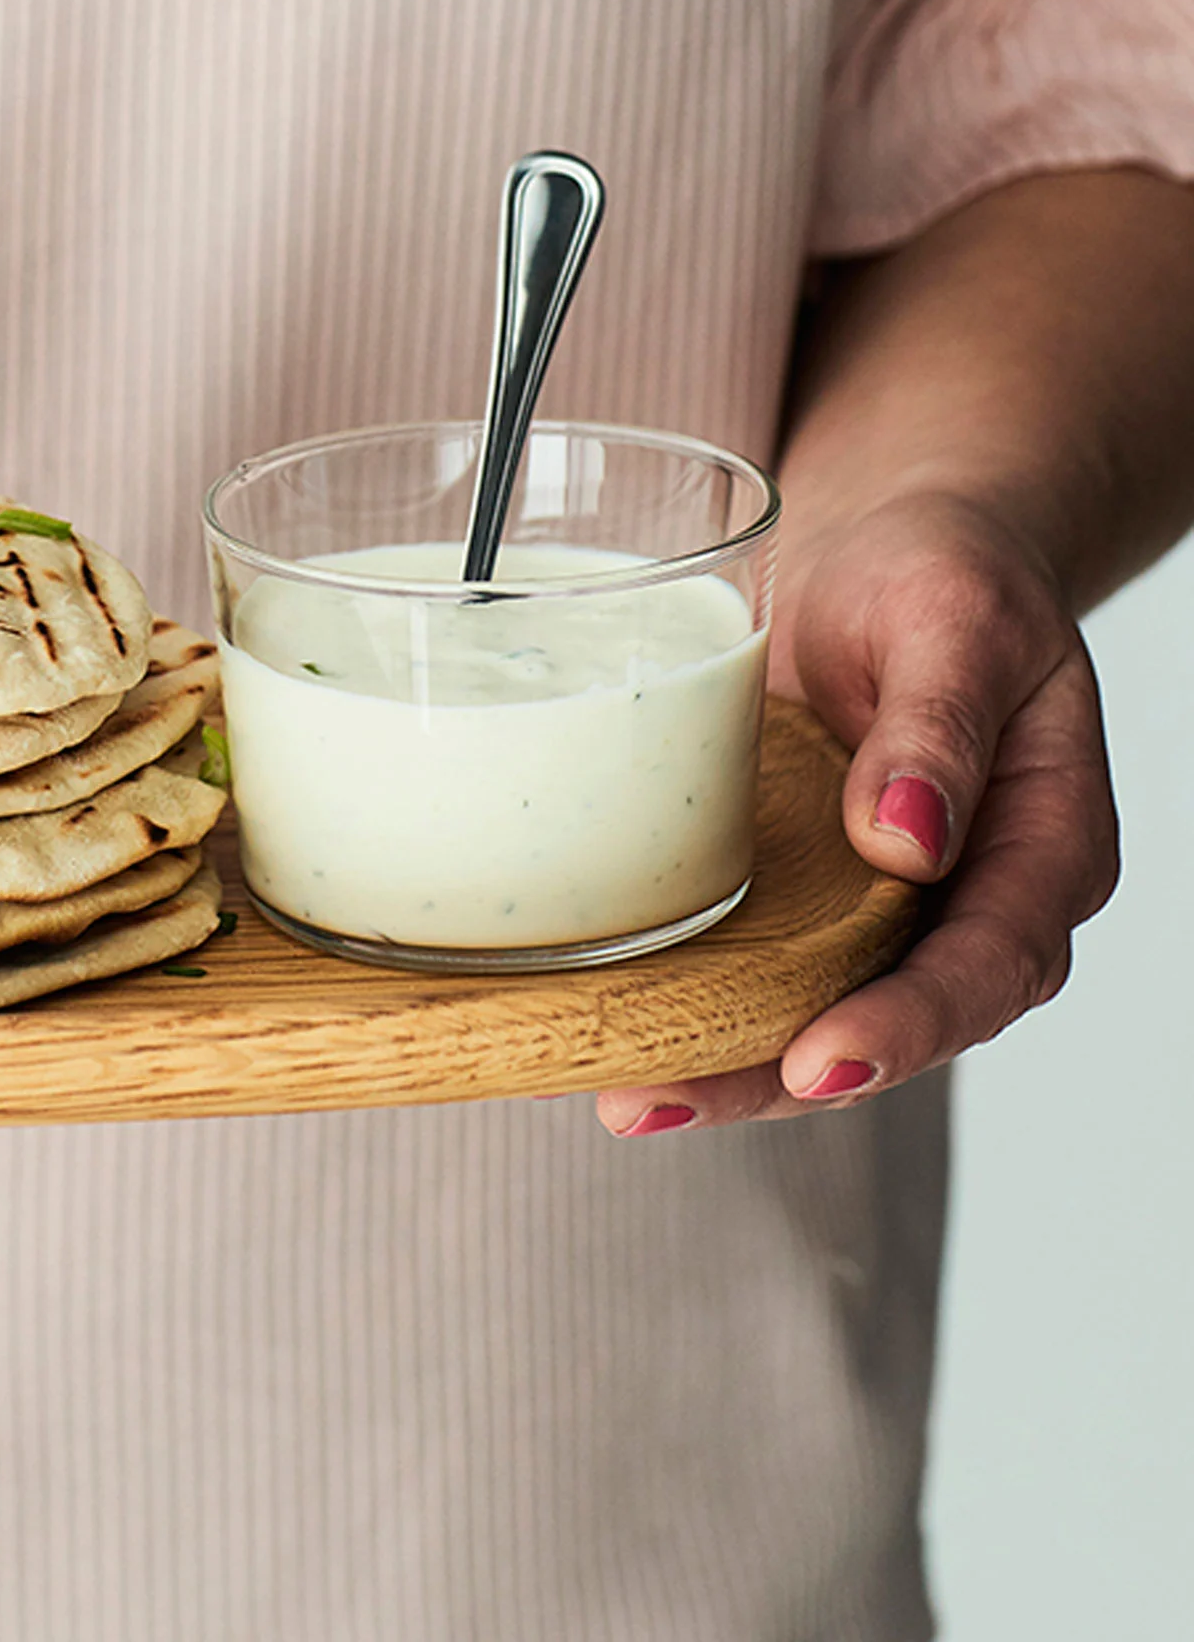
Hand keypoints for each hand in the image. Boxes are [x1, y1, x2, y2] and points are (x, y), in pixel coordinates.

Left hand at [596, 492, 1119, 1135]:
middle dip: (781, 1079)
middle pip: (895, 1024)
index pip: (991, 963)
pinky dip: (689, 1008)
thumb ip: (940, 722)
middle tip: (664, 1099)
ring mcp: (882, 909)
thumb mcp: (951, 616)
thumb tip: (909, 842)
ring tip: (621, 1093)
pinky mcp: (803, 899)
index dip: (908, 1026)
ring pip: (815, 1018)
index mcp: (1043, 842)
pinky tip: (605, 1031)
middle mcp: (970, 899)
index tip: (822, 1060)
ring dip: (723, 1067)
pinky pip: (756, 970)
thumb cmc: (938, 571)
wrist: (886, 548)